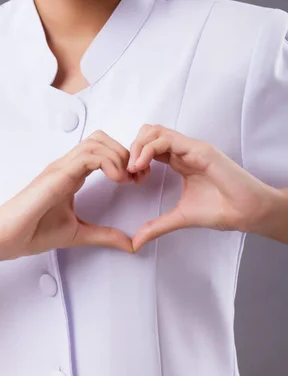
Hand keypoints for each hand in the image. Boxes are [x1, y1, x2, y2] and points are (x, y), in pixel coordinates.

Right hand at [0, 130, 138, 260]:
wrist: (7, 237)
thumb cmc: (32, 232)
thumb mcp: (78, 234)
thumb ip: (104, 235)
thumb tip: (129, 244)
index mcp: (70, 176)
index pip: (101, 151)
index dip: (124, 161)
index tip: (136, 181)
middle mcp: (66, 167)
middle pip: (102, 139)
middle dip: (125, 153)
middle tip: (137, 177)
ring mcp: (61, 167)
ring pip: (97, 141)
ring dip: (119, 156)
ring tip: (127, 179)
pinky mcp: (58, 173)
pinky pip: (89, 155)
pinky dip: (109, 162)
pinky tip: (116, 180)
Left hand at [127, 124, 274, 251]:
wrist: (246, 212)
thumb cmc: (220, 210)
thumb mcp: (178, 218)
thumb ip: (156, 227)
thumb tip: (135, 243)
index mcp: (179, 161)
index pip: (149, 146)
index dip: (134, 158)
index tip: (130, 178)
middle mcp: (183, 151)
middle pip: (148, 133)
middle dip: (132, 149)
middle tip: (130, 172)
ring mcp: (191, 148)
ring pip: (155, 132)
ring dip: (138, 147)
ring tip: (134, 169)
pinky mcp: (198, 150)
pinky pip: (166, 140)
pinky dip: (147, 150)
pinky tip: (142, 167)